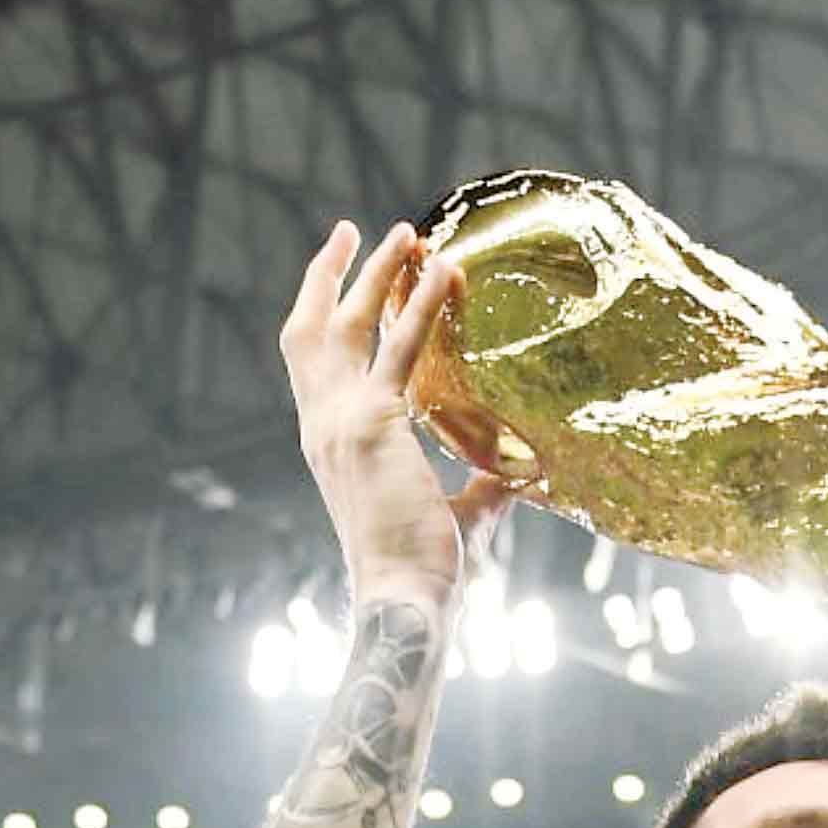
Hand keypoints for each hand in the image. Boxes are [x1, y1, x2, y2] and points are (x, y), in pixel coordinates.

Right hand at [283, 222, 516, 604]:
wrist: (405, 597)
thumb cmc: (425, 568)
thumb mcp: (456, 514)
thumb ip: (480, 485)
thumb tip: (516, 469)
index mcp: (327, 441)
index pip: (310, 361)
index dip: (321, 309)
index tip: (338, 268)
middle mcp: (321, 423)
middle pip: (313, 329)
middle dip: (335, 274)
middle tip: (362, 230)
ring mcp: (341, 420)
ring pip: (350, 324)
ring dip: (378, 273)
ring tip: (409, 235)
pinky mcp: (373, 422)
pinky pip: (402, 347)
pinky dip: (423, 304)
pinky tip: (449, 274)